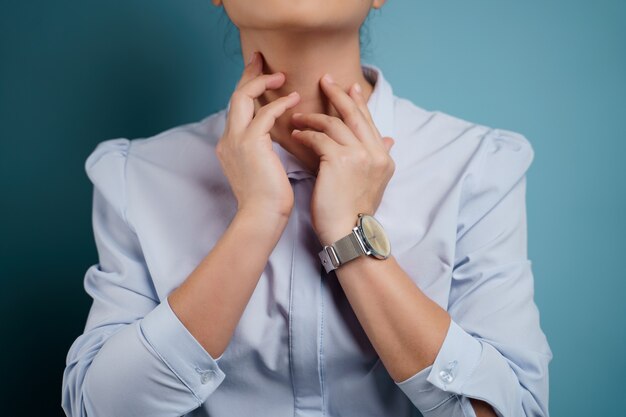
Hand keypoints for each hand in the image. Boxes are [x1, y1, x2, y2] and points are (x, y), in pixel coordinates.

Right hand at [216, 51, 300, 218]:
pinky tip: (294, 99)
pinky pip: (264, 114)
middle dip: (248, 76)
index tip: (261, 75)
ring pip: (242, 98)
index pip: (236, 109)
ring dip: (261, 83)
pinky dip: (279, 104)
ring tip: (281, 76)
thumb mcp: (263, 169)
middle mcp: (228, 140)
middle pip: (234, 96)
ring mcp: (236, 141)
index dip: (247, 89)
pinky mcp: (250, 144)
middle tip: (263, 60)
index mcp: (230, 145)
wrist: (262, 217)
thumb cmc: (269, 200)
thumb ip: (264, 150)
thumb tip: (276, 139)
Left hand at [290, 73, 394, 245]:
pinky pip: (319, 138)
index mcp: (383, 156)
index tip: (348, 87)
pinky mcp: (339, 161)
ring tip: (297, 117)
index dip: (357, 103)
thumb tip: (389, 139)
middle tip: (324, 80)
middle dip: (338, 94)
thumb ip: (378, 156)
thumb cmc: (353, 212)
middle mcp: (375, 152)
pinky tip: (295, 135)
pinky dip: (306, 134)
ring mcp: (359, 155)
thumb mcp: (373, 183)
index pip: (368, 121)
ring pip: (334, 124)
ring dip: (313, 118)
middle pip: (354, 114)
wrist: (348, 234)